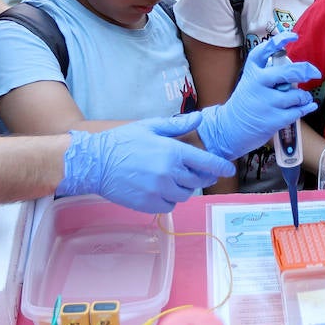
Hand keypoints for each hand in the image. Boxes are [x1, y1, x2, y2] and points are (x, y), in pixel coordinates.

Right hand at [60, 114, 234, 212]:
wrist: (95, 163)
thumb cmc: (122, 142)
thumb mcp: (150, 127)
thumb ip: (177, 126)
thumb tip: (200, 119)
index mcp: (172, 152)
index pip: (206, 162)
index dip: (220, 166)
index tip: (228, 169)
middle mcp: (169, 173)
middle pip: (197, 181)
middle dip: (199, 177)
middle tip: (195, 173)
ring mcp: (159, 191)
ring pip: (184, 195)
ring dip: (183, 188)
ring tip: (171, 179)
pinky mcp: (148, 204)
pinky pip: (169, 206)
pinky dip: (169, 200)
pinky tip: (159, 189)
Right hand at [196, 30, 317, 159]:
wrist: (230, 128)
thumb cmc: (246, 102)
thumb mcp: (250, 82)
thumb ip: (268, 74)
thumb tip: (295, 70)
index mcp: (252, 72)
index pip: (265, 50)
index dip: (281, 40)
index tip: (294, 36)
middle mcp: (258, 84)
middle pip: (289, 72)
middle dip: (306, 71)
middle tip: (314, 72)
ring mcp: (266, 102)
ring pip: (297, 95)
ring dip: (304, 96)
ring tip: (303, 98)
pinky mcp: (273, 120)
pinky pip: (298, 111)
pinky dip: (306, 108)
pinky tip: (308, 106)